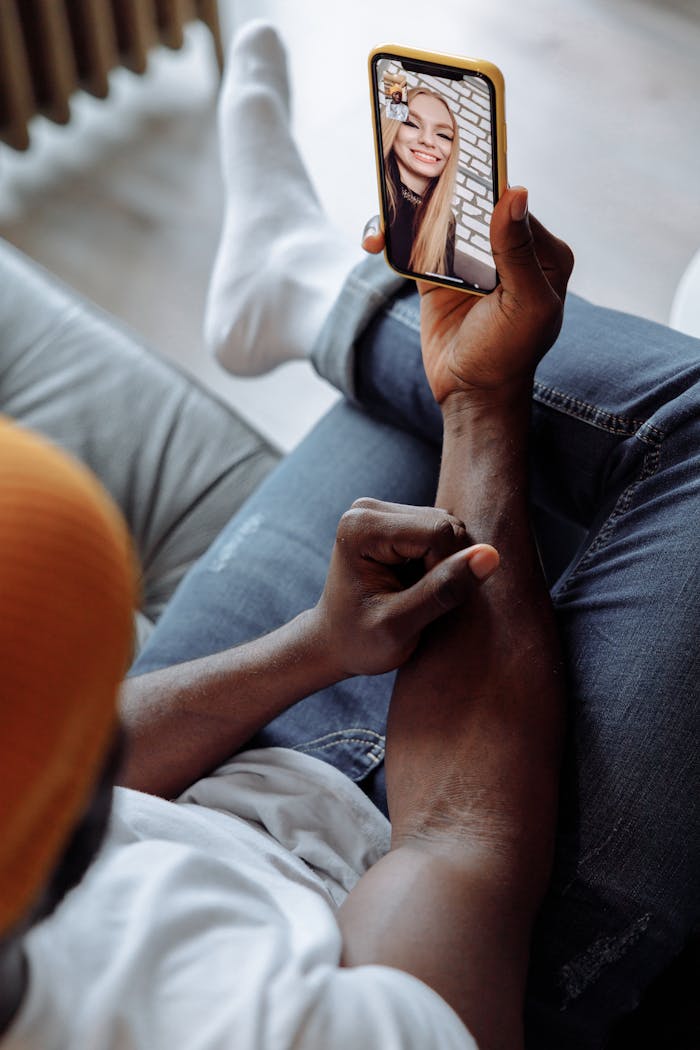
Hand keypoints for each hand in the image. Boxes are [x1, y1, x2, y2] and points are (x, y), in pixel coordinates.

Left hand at [312, 498, 497, 677]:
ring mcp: (381, 510)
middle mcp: (368, 508)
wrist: (334, 644)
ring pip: (450, 527)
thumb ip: (443, 590)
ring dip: (444, 565)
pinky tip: (416, 583)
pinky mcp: (396, 519)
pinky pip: (444, 532)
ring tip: (414, 593)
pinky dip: (440, 561)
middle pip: (446, 525)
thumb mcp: (401, 626)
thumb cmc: (361, 642)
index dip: (445, 572)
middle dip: (445, 566)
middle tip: (416, 600)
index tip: (417, 602)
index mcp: (362, 527)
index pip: (439, 533)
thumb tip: (491, 555)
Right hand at [362, 187, 573, 405]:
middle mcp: (505, 249)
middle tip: (407, 169)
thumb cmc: (508, 355)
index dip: (483, 179)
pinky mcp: (436, 273)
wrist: (470, 394)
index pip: (510, 203)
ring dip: (405, 212)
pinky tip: (375, 242)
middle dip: (435, 189)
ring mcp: (468, 259)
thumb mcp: (525, 306)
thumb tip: (516, 192)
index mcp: (540, 252)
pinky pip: (411, 244)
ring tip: (383, 223)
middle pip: (469, 202)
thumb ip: (518, 252)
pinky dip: (391, 237)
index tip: (455, 153)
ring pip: (436, 219)